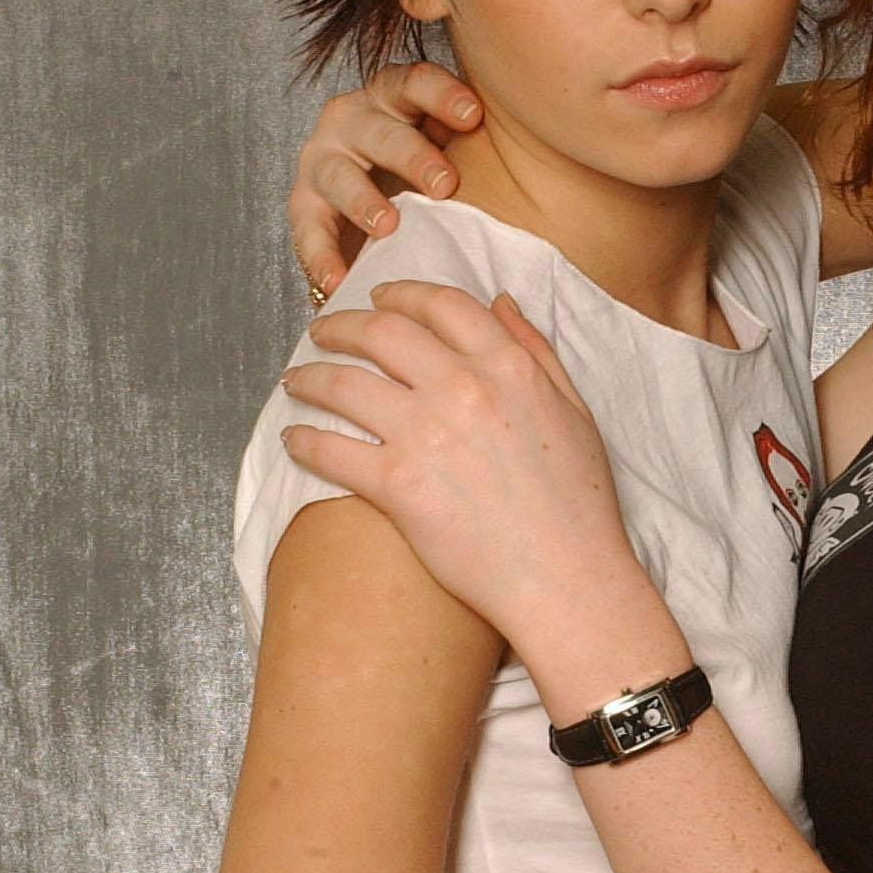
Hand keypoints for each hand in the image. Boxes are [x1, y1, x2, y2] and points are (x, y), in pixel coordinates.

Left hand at [280, 281, 636, 642]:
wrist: (567, 579)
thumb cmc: (580, 505)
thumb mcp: (575, 411)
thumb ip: (535, 350)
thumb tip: (500, 302)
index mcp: (508, 365)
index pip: (441, 304)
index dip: (401, 293)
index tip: (378, 298)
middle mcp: (463, 388)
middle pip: (382, 332)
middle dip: (341, 326)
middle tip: (322, 332)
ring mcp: (426, 435)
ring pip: (344, 384)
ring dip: (310, 377)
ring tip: (296, 381)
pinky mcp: (398, 486)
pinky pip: (331, 450)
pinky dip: (303, 441)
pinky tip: (293, 439)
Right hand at [288, 62, 482, 298]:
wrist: (392, 220)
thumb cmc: (440, 177)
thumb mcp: (466, 150)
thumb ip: (493, 140)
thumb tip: (560, 141)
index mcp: (398, 96)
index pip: (415, 81)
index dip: (442, 94)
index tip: (475, 116)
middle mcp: (356, 118)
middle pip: (379, 128)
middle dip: (411, 155)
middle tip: (444, 185)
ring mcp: (325, 159)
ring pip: (337, 172)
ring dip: (361, 199)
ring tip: (388, 227)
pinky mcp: (305, 204)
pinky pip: (308, 229)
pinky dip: (322, 256)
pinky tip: (339, 280)